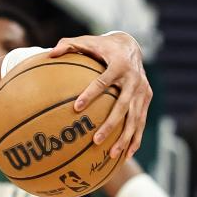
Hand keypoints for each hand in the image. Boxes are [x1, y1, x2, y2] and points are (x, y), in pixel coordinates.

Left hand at [49, 32, 151, 159]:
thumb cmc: (102, 46)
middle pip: (122, 106)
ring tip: (112, 154)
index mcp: (118, 65)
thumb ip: (68, 45)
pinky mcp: (146, 99)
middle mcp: (134, 80)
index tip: (76, 107)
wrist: (131, 46)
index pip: (103, 81)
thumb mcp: (87, 41)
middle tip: (96, 140)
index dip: (91, 94)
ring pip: (135, 118)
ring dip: (125, 137)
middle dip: (110, 125)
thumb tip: (49, 53)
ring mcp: (142, 91)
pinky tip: (126, 155)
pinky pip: (141, 121)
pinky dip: (135, 138)